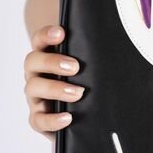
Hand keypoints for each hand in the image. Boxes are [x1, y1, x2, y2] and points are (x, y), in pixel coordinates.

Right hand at [23, 25, 84, 140]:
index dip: (47, 35)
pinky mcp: (38, 119)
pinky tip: (67, 118)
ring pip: (33, 88)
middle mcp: (37, 75)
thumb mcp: (91, 70)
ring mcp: (36, 97)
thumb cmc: (88, 86)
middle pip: (33, 61)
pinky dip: (52, 119)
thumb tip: (119, 35)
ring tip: (78, 92)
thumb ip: (95, 57)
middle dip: (52, 62)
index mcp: (47, 58)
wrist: (83, 118)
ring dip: (55, 89)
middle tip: (75, 67)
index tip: (61, 32)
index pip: (40, 41)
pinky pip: (38, 120)